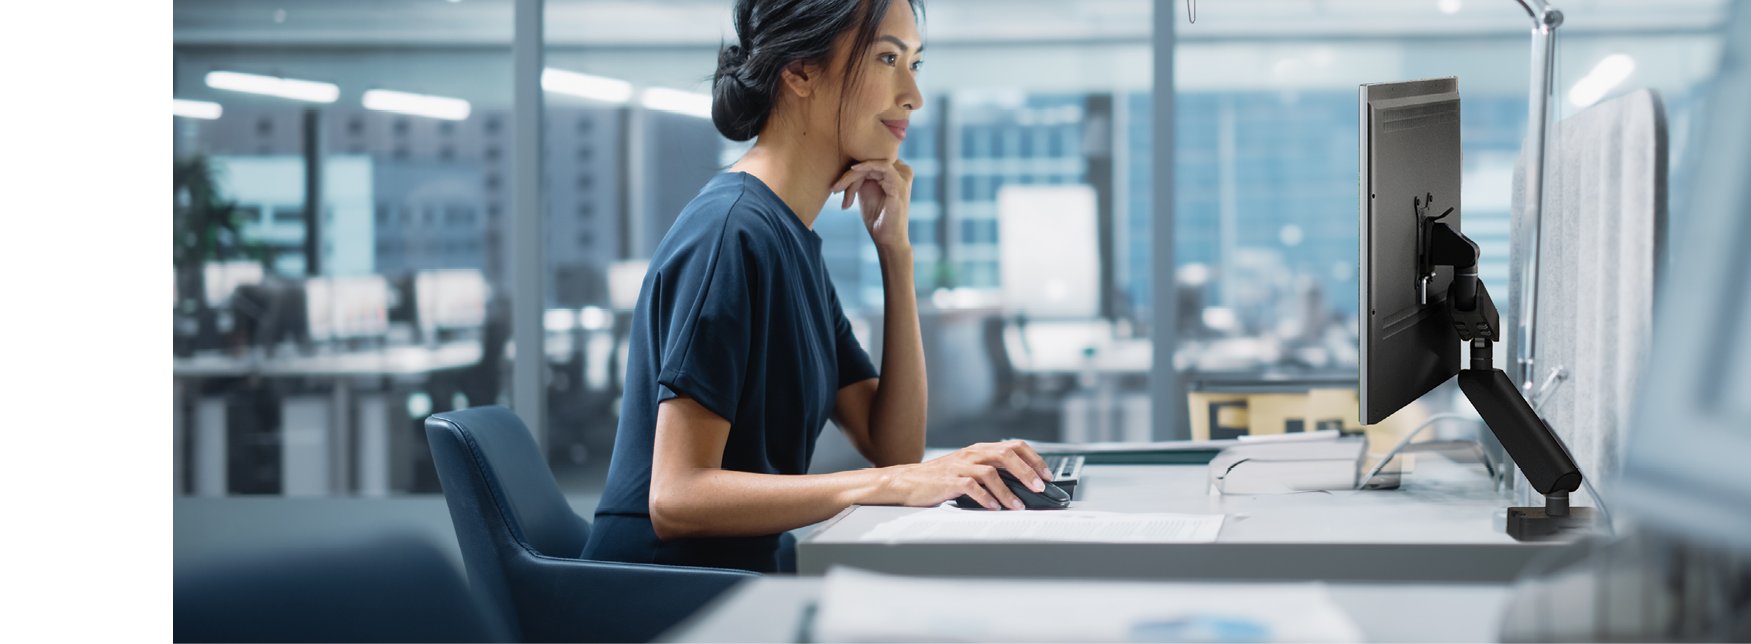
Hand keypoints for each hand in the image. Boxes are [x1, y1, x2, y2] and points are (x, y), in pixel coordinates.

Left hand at [830, 159, 912, 252]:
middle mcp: (902, 172)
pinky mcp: (899, 185)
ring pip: (872, 164)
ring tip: (838, 188)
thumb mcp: (867, 192)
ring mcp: (903, 178)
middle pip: (871, 162)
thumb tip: (847, 164)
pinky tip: (853, 170)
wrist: (887, 240)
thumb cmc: (877, 218)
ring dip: (851, 175)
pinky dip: (866, 166)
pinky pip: (882, 167)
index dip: (852, 172)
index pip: (871, 162)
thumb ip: (863, 177)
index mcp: (897, 172)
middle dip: (849, 175)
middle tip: (835, 188)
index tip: (837, 187)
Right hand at [872, 440, 1052, 510]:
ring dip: (1009, 491)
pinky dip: (986, 498)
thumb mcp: (968, 470)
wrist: (907, 481)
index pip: (1014, 447)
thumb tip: (1022, 487)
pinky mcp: (949, 480)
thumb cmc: (939, 478)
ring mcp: (960, 466)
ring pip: (991, 472)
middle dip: (1027, 472)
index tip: (1047, 475)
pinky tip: (994, 508)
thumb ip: (991, 473)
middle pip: (1006, 455)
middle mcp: (972, 454)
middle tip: (1040, 488)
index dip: (1034, 459)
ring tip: (1018, 505)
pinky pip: (972, 487)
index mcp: (980, 450)